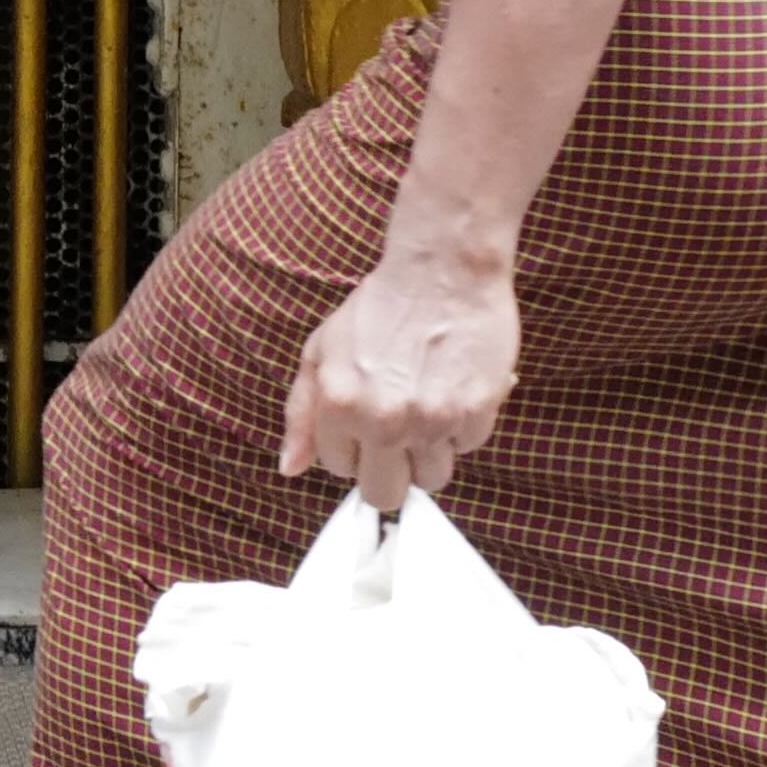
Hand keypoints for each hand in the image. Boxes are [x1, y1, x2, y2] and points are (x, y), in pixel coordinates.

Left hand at [280, 208, 519, 509]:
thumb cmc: (378, 308)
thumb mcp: (321, 351)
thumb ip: (301, 414)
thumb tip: (290, 468)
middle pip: (384, 495)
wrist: (443, 271)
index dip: (354, 447)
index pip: (341, 470)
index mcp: (340, 406)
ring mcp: (432, 420)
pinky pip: (467, 447)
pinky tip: (453, 388)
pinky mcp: (476, 413)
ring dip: (429, 452)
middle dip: (389, 471)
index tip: (365, 423)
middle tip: (397, 436)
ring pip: (431, 479)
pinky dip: (463, 425)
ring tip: (426, 407)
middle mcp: (384, 421)